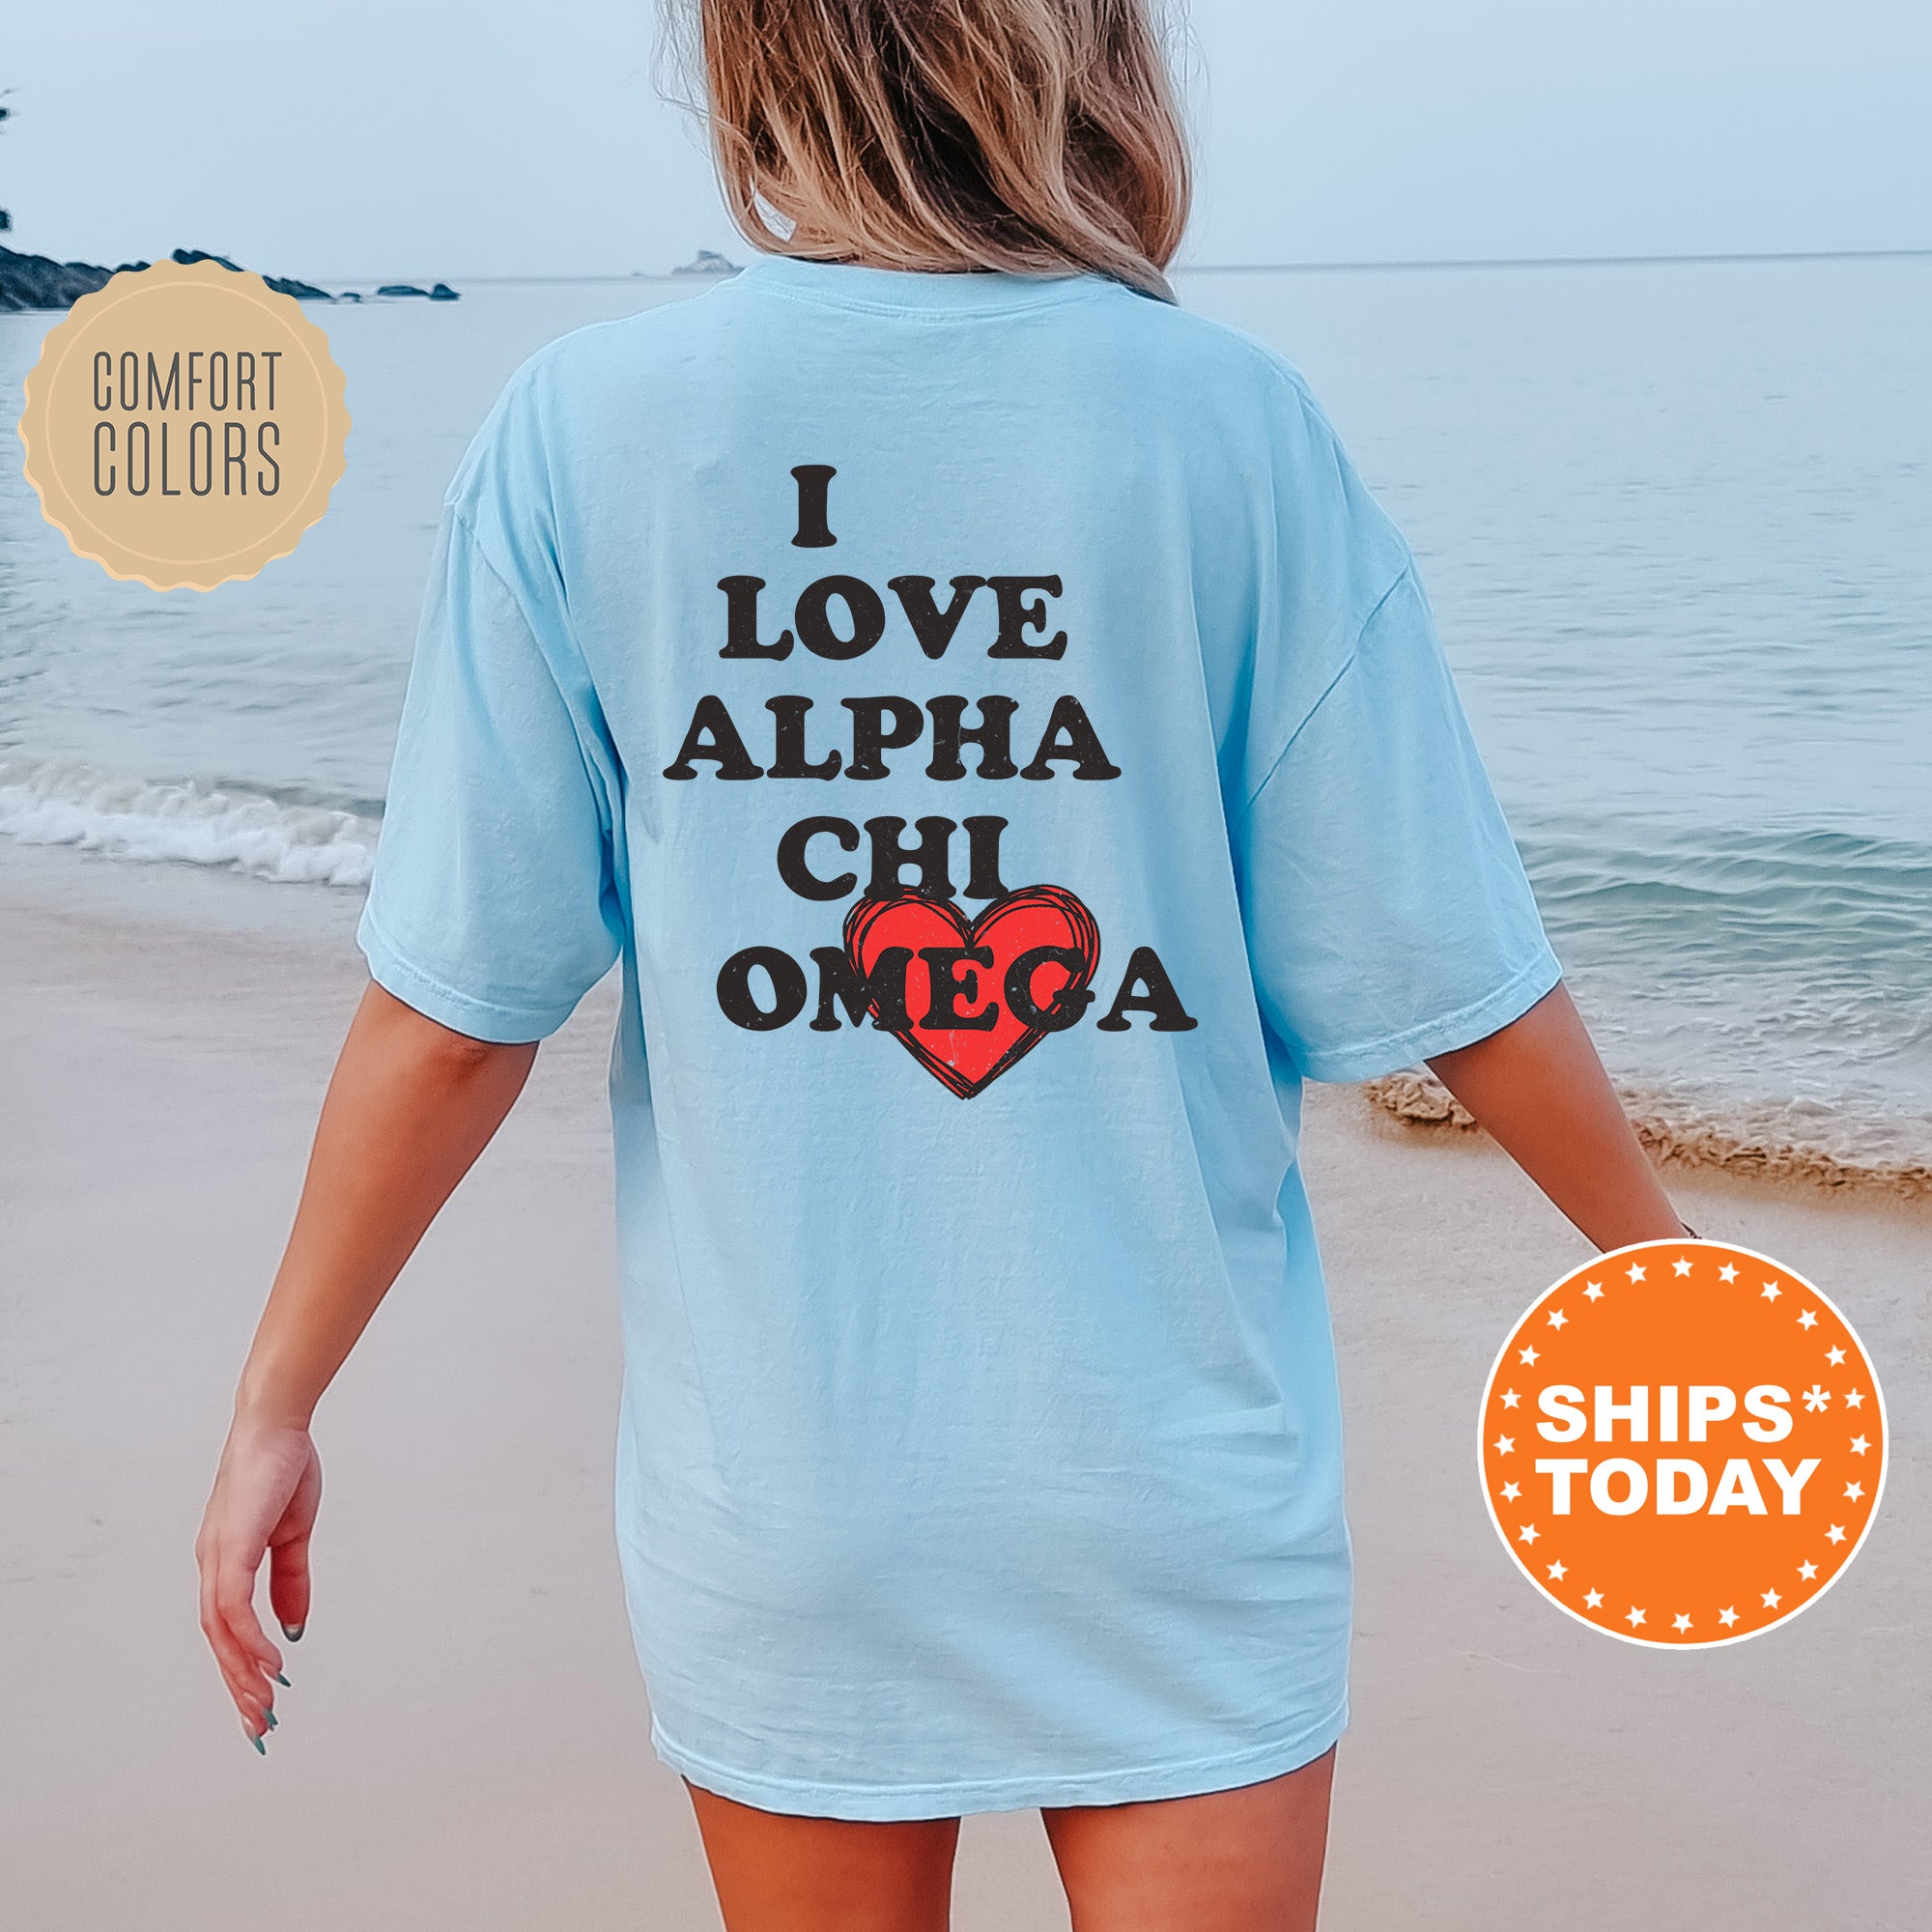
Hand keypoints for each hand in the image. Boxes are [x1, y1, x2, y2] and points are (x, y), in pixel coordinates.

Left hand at [196, 1414, 320, 1747]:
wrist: (277, 1424)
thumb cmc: (283, 1468)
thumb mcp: (294, 1535)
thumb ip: (292, 1581)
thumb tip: (294, 1629)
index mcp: (226, 1560)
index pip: (227, 1628)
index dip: (241, 1667)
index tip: (260, 1701)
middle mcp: (212, 1564)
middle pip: (218, 1640)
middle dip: (238, 1686)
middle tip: (259, 1725)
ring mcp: (217, 1556)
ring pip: (221, 1632)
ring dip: (242, 1672)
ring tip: (266, 1704)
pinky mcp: (230, 1546)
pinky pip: (234, 1607)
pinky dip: (249, 1639)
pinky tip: (271, 1661)